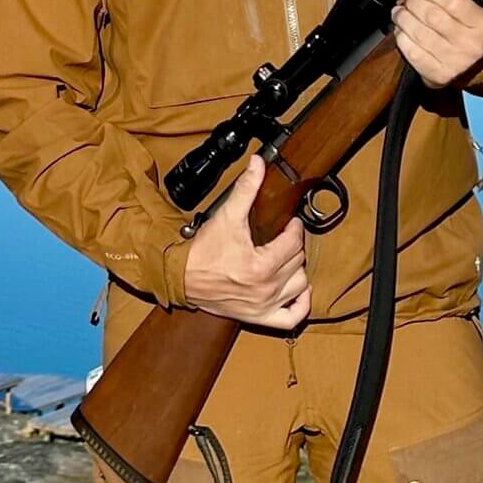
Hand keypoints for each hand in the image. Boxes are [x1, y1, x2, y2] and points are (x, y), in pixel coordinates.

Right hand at [181, 154, 310, 329]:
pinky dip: (300, 306)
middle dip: (293, 246)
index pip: (293, 243)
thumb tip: (258, 164)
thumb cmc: (203, 250)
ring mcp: (264, 306)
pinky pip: (291, 319)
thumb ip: (246, 188)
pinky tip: (297, 291)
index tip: (288, 222)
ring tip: (286, 259)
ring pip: (300, 286)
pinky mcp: (259, 317)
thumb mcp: (226, 216)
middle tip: (283, 236)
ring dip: (297, 270)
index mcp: (261, 265)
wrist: (182, 276)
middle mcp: (266, 289)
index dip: (294, 228)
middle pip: (298, 262)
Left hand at [391, 0, 482, 86]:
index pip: (453, 2)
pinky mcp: (438, 75)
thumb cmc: (470, 35)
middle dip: (414, 2)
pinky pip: (412, 52)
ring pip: (419, 33)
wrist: (477, 69)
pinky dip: (401, 38)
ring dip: (403, 18)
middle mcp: (471, 46)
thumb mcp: (473, 13)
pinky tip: (401, 30)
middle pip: (432, 16)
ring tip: (400, 12)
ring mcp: (454, 63)